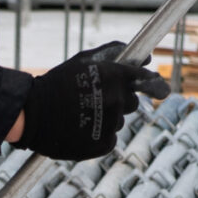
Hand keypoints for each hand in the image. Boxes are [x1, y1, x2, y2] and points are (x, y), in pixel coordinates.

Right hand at [11, 45, 170, 160]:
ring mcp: (111, 123)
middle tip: (97, 100)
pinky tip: (80, 129)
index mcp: (115, 77)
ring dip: (105, 119)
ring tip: (81, 115)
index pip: (146, 80)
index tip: (163, 90)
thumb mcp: (83, 60)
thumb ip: (114, 54)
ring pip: (117, 122)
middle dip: (119, 101)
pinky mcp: (103, 144)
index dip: (156, 85)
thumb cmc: (57, 83)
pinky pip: (108, 139)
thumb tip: (146, 56)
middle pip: (131, 103)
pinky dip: (97, 136)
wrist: (34, 113)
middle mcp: (117, 100)